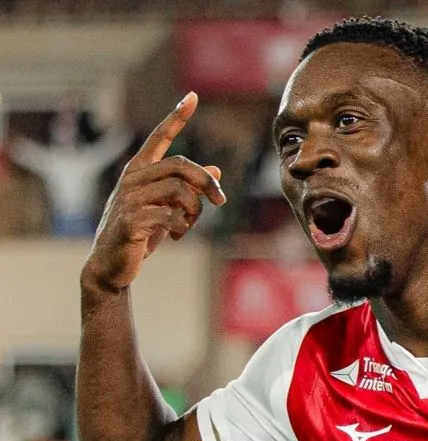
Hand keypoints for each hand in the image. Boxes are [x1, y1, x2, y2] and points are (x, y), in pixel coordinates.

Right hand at [84, 91, 224, 292]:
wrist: (113, 264)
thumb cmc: (141, 232)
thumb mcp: (168, 208)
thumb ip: (188, 189)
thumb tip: (217, 170)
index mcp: (139, 171)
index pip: (159, 138)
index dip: (176, 117)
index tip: (192, 96)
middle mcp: (132, 178)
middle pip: (180, 166)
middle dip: (206, 183)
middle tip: (221, 201)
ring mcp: (128, 198)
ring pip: (179, 191)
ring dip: (194, 211)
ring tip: (187, 226)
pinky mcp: (130, 220)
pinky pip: (170, 215)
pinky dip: (182, 226)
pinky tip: (175, 236)